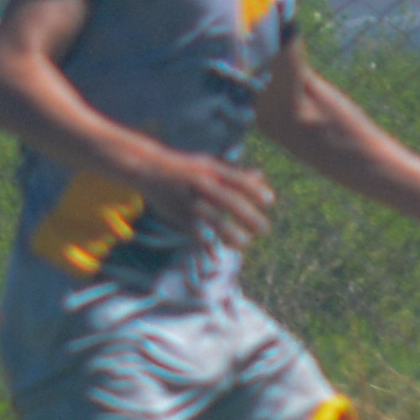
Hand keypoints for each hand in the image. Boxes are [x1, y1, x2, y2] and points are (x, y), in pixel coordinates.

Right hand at [137, 151, 275, 250]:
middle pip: (229, 200)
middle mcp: (201, 184)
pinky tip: (216, 253)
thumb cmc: (185, 168)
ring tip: (244, 244)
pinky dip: (205, 243)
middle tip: (264, 230)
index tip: (270, 202)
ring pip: (212, 218)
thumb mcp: (208, 165)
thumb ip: (234, 174)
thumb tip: (261, 178)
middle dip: (248, 216)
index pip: (238, 181)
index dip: (255, 191)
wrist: (148, 168)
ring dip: (230, 233)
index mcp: (212, 170)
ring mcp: (189, 199)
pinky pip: (194, 231)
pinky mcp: (177, 213)